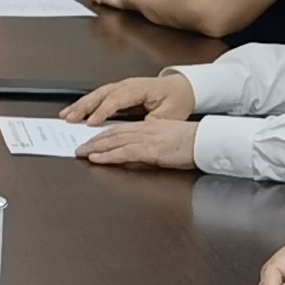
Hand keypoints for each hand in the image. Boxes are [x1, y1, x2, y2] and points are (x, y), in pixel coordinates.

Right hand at [62, 72, 190, 126]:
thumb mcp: (168, 115)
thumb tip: (133, 133)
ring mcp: (121, 86)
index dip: (103, 111)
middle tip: (70, 118)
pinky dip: (85, 104)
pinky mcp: (118, 91)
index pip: (117, 99)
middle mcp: (127, 85)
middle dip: (84, 107)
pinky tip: (75, 111)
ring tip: (66, 115)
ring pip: (96, 94)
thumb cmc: (176, 100)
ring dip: (80, 105)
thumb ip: (149, 124)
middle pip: (101, 94)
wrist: (182, 87)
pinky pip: (98, 96)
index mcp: (140, 89)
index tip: (92, 122)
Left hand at [79, 119, 199, 170]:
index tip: (92, 140)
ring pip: (113, 142)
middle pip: (112, 134)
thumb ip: (150, 144)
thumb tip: (138, 154)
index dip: (103, 135)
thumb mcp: (167, 139)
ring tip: (81, 153)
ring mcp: (145, 139)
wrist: (205, 141)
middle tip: (80, 147)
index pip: (120, 129)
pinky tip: (96, 159)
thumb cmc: (192, 142)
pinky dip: (107, 156)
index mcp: (148, 126)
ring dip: (95, 148)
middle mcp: (144, 130)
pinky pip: (123, 152)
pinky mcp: (149, 150)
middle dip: (93, 141)